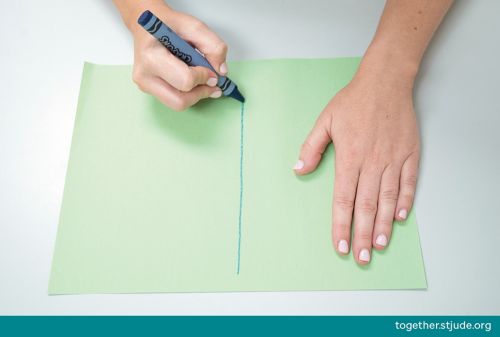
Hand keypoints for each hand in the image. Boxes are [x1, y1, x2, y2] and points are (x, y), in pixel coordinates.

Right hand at [128, 5, 227, 110]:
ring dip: (196, 95)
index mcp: (151, 57)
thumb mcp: (194, 26)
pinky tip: (193, 81)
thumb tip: (221, 72)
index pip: (185, 80)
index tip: (213, 71)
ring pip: (178, 104)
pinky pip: (174, 101)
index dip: (204, 78)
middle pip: (180, 101)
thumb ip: (213, 46)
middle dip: (201, 93)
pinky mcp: (149, 90)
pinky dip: (189, 94)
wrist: (145, 25)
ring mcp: (145, 85)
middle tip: (213, 83)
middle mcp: (144, 75)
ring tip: (204, 81)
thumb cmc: (166, 24)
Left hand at [294, 63, 419, 264]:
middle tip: (360, 258)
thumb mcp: (325, 121)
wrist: (385, 81)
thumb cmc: (353, 101)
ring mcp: (393, 158)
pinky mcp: (409, 153)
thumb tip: (298, 170)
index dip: (340, 225)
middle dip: (361, 235)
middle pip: (366, 205)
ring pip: (388, 198)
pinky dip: (405, 201)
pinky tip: (400, 218)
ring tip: (379, 246)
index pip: (343, 199)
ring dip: (383, 224)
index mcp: (350, 157)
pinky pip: (409, 182)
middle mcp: (372, 162)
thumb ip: (311, 148)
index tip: (339, 245)